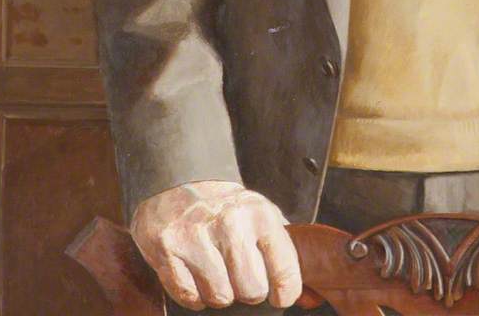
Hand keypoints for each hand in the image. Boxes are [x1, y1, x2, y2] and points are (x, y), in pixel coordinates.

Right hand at [130, 180, 302, 309]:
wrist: (179, 181)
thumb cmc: (226, 206)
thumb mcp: (261, 213)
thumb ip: (283, 249)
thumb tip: (310, 297)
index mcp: (260, 214)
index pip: (285, 271)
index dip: (285, 292)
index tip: (280, 295)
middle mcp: (230, 223)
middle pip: (252, 291)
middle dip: (248, 290)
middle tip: (240, 272)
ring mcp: (197, 236)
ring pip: (220, 297)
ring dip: (219, 291)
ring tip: (216, 268)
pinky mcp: (168, 249)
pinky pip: (189, 297)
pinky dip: (194, 293)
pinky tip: (195, 271)